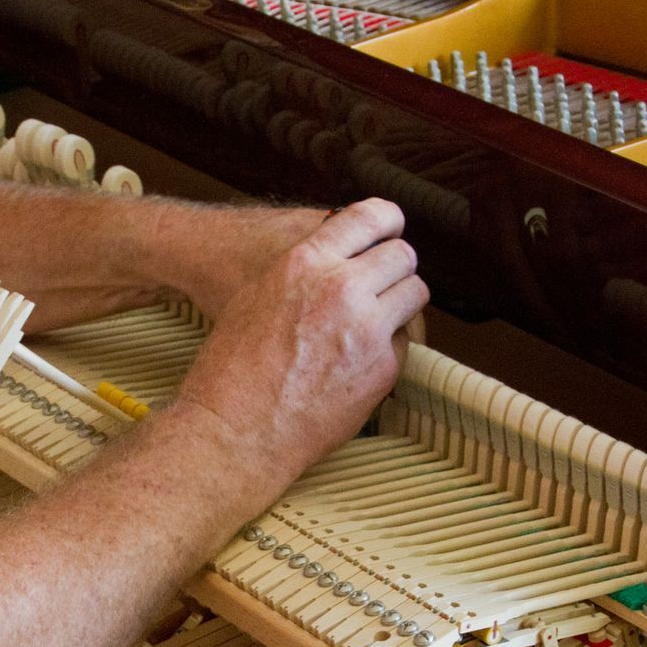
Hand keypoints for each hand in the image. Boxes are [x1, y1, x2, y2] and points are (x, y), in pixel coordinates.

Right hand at [171, 198, 425, 509]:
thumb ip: (304, 271)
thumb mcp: (257, 295)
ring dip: (400, 303)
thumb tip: (334, 261)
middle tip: (385, 281)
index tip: (391, 229)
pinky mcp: (382, 368)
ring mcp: (366, 328)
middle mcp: (340, 288)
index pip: (370, 217)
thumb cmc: (232, 367)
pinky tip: (360, 359)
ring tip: (378, 318)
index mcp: (305, 262)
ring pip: (415, 294)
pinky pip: (405, 343)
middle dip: (396, 267)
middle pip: (402, 255)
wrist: (235, 429)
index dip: (387, 221)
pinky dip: (388, 347)